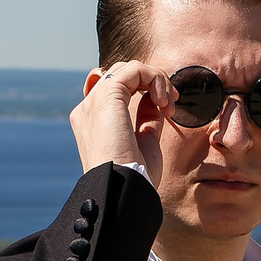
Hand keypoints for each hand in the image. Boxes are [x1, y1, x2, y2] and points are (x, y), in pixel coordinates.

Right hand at [72, 61, 173, 176]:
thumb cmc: (135, 178)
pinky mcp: (107, 98)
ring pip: (128, 68)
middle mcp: (88, 110)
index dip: (141, 88)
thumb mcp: (144, 144)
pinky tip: (164, 101)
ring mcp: (94, 103)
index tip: (165, 108)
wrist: (124, 192)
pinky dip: (155, 78)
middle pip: (121, 74)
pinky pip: (134, 69)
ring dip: (156, 79)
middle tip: (171, 104)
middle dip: (152, 82)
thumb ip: (147, 120)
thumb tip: (156, 103)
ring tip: (169, 103)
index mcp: (93, 122)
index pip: (114, 89)